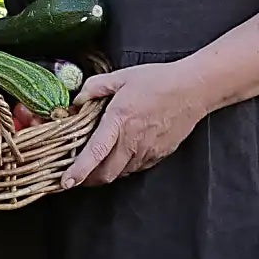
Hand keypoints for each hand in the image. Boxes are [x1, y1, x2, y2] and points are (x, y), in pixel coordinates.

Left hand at [61, 61, 206, 188]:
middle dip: (88, 180)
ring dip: (106, 172)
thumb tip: (77, 102)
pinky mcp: (158, 156)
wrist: (193, 90)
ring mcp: (146, 151)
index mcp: (119, 121)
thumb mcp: (121, 77)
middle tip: (76, 175)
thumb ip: (94, 88)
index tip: (66, 182)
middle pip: (105, 174)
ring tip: (98, 162)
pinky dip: (123, 166)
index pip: (95, 153)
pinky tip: (121, 152)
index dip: (79, 170)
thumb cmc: (158, 81)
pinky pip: (135, 168)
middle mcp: (132, 141)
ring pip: (120, 173)